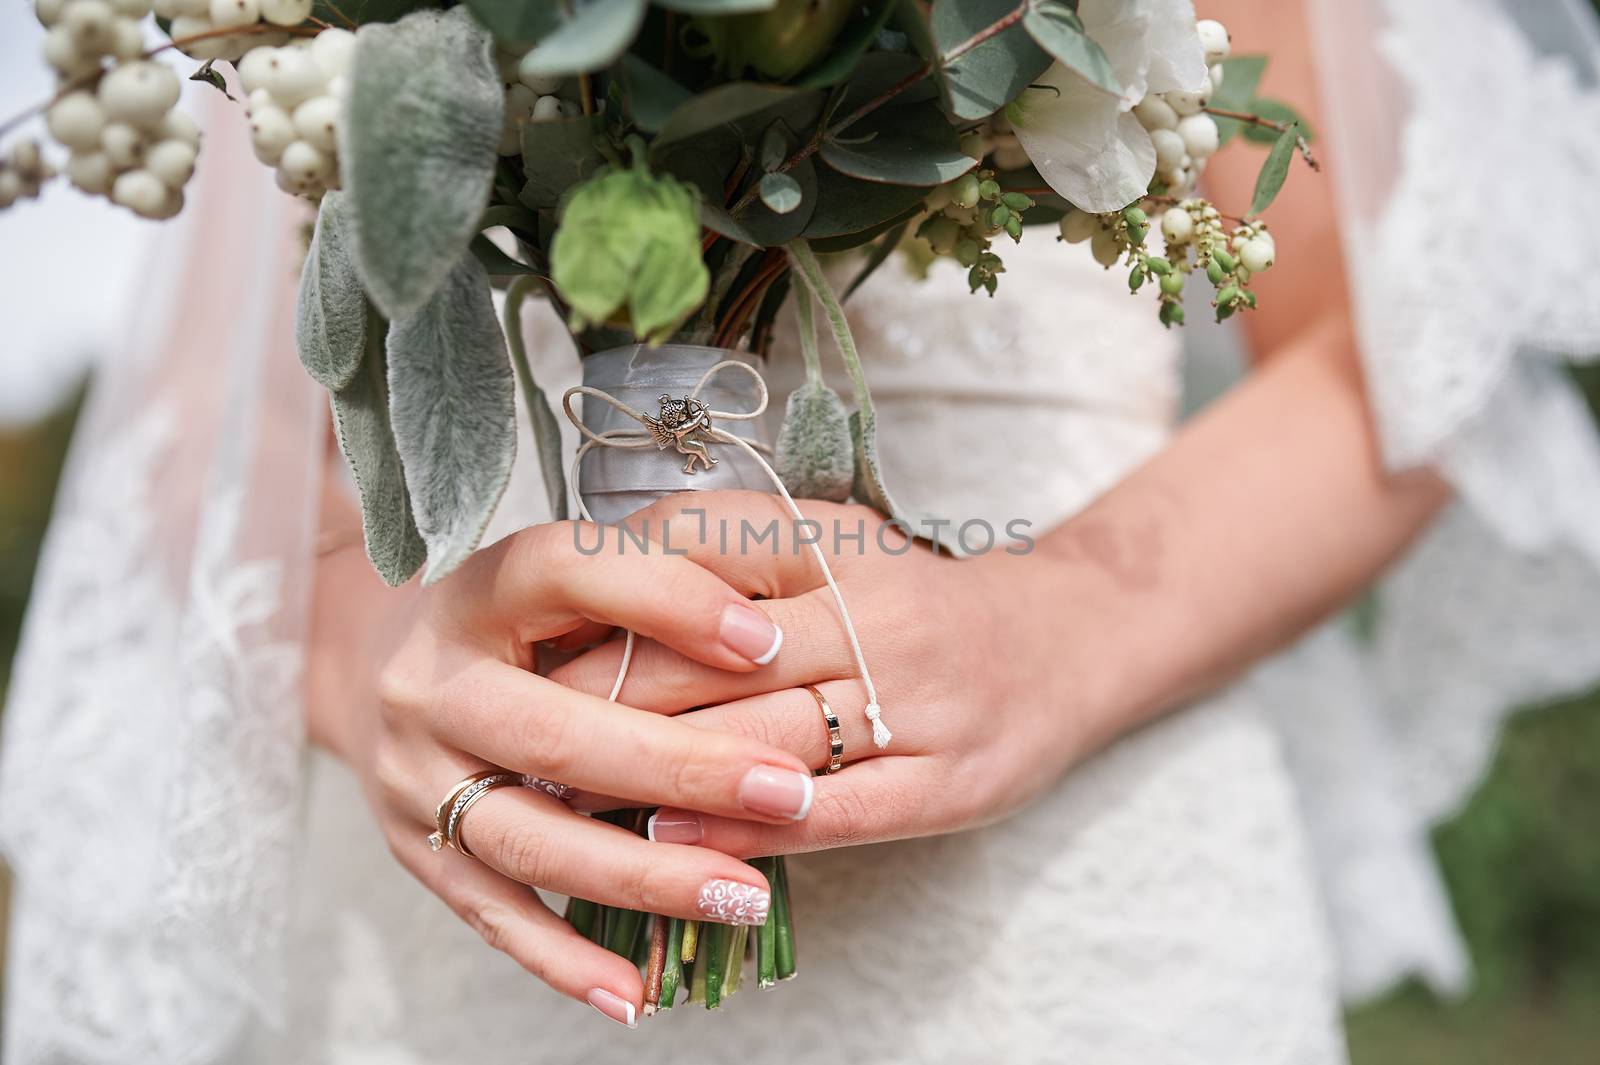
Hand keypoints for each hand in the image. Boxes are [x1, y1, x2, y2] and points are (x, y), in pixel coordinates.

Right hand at [309, 519, 816, 1025]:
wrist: (376, 669)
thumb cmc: (512, 621)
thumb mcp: (562, 583)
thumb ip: (644, 593)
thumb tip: (766, 624)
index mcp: (478, 591)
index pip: (568, 575)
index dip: (667, 601)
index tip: (764, 641)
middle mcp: (432, 684)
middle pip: (555, 733)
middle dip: (680, 768)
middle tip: (788, 792)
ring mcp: (416, 777)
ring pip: (531, 838)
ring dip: (644, 876)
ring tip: (745, 896)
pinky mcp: (416, 852)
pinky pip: (494, 916)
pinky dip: (564, 961)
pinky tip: (636, 992)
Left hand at [548, 491, 1087, 857]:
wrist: (1068, 639)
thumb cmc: (920, 597)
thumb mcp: (836, 542)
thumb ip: (732, 554)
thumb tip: (598, 581)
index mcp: (838, 541)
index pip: (697, 548)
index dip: (606, 597)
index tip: (530, 637)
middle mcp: (876, 612)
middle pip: (707, 658)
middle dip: (600, 699)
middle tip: (514, 729)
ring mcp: (916, 702)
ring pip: (758, 740)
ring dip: (653, 776)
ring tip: (565, 797)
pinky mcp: (946, 783)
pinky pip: (830, 815)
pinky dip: (746, 831)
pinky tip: (679, 843)